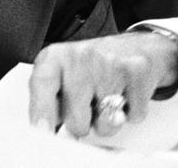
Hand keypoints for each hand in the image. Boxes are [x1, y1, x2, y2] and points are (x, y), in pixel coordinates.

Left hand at [28, 30, 177, 137]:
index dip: (41, 109)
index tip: (42, 130)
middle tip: (85, 108)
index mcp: (56, 57)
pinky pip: (133, 117)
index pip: (42, 82)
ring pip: (106, 124)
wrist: (133, 47)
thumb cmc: (89, 67)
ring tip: (104, 100)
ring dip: (106, 122)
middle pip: (76, 118)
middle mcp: (80, 57)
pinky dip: (130, 114)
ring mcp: (110, 64)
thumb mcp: (60, 73)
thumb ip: (47, 99)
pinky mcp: (137, 73)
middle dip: (80, 125)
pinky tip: (124, 94)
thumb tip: (46, 130)